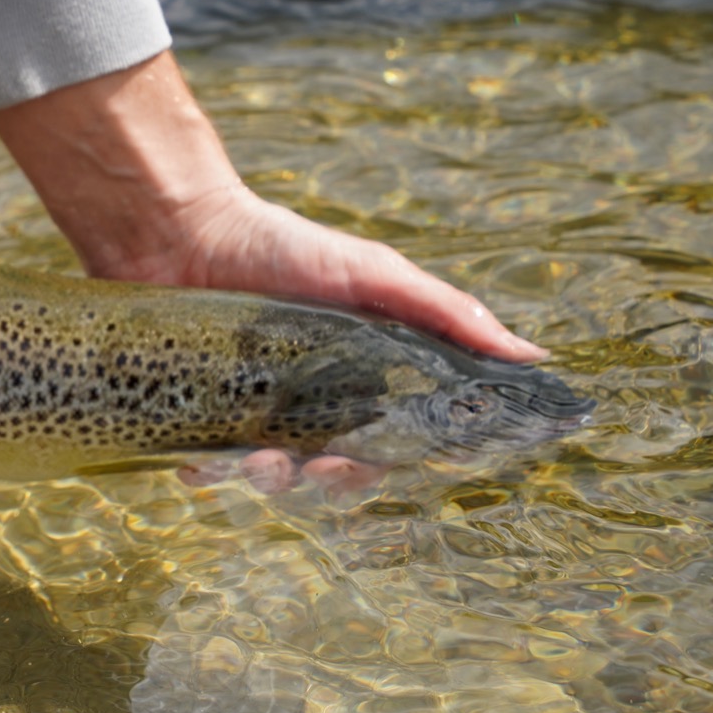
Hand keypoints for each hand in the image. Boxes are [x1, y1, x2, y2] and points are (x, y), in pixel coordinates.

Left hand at [0, 50, 544, 491]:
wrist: (179, 230)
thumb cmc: (281, 245)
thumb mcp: (372, 273)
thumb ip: (445, 315)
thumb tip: (533, 358)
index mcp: (357, 379)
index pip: (394, 441)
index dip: (401, 460)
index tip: (398, 461)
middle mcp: (307, 403)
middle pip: (335, 472)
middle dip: (333, 480)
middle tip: (322, 466)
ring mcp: (249, 414)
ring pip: (272, 479)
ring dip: (273, 483)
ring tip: (259, 462)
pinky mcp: (194, 417)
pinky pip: (206, 468)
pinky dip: (210, 474)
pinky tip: (206, 463)